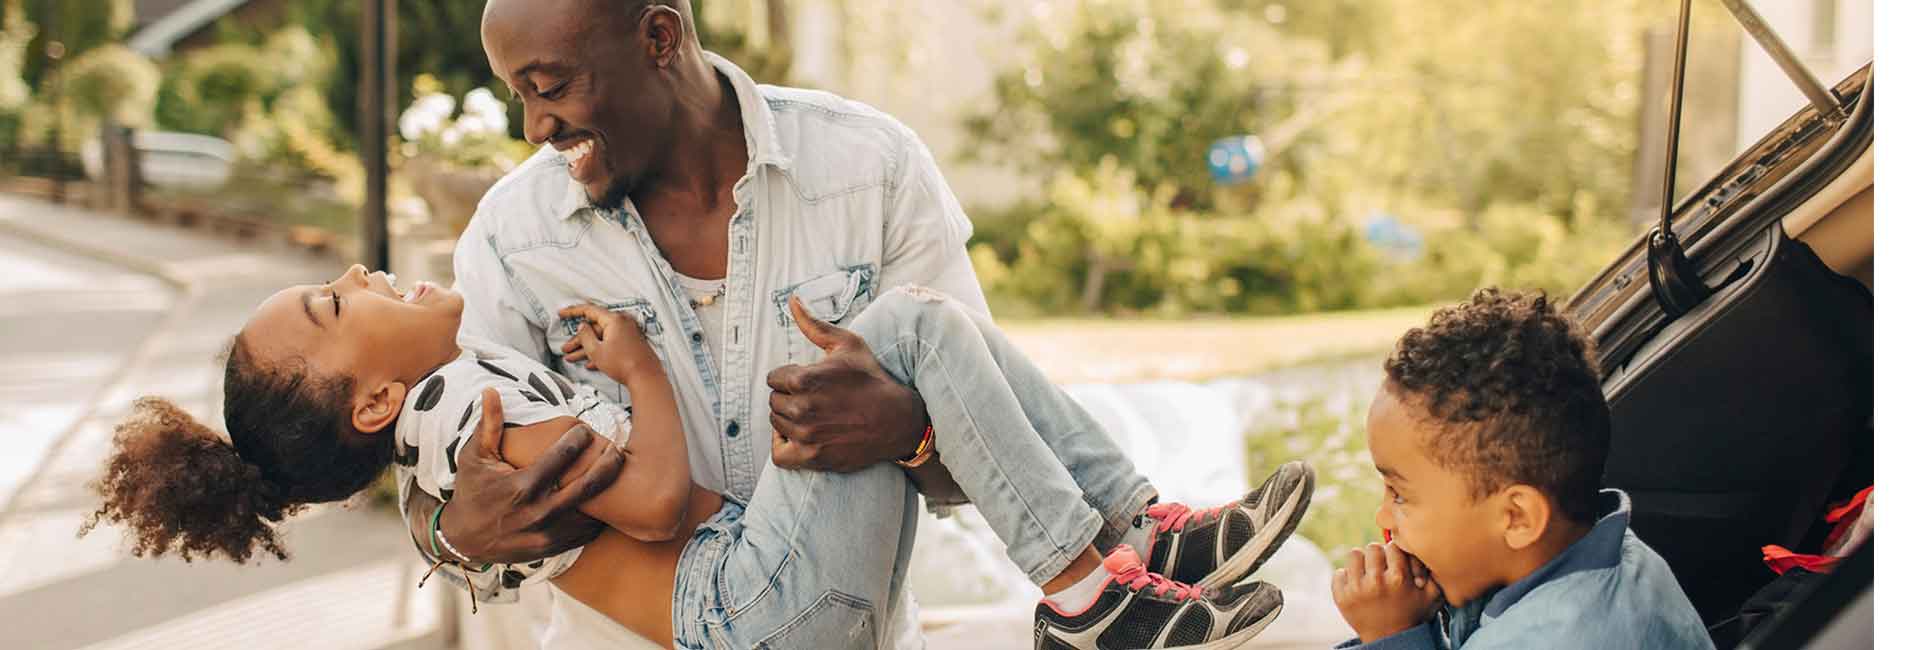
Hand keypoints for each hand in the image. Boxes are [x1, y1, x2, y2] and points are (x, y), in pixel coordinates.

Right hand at [438, 388, 624, 564]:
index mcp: (522, 486)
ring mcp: (547, 534)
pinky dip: (599, 516)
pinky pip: (586, 533)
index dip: (579, 439)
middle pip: (588, 485)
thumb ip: (488, 425)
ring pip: (592, 511)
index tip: (585, 429)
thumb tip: (491, 389)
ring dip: (608, 490)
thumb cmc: (471, 490)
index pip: (563, 456)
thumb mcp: (474, 457)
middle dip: (608, 464)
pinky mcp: (552, 548)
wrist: (464, 539)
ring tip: (618, 471)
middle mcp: (538, 512)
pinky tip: (607, 499)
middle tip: (617, 448)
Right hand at [560, 303, 660, 384]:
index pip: (589, 310)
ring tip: (573, 358)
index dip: (573, 312)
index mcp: (614, 320)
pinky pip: (611, 345)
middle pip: (595, 328)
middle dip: (578, 340)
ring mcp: (628, 334)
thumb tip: (582, 327)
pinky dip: (600, 353)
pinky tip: (591, 363)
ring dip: (587, 349)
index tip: (563, 313)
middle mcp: (623, 324)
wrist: (645, 378)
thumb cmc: (625, 364)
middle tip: (567, 348)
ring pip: (602, 339)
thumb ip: (585, 336)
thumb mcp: (596, 350)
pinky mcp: (631, 345)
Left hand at [766, 294, 927, 471]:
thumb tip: (792, 300)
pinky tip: (799, 435)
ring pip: (776, 424)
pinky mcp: (813, 457)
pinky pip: (779, 455)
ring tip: (812, 414)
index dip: (790, 377)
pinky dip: (784, 446)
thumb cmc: (872, 379)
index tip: (809, 380)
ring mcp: (807, 435)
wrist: (897, 419)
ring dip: (788, 419)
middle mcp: (802, 408)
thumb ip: (814, 325)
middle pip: (774, 401)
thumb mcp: (847, 344)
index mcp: (804, 379)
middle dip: (789, 397)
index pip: (774, 378)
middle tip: (813, 397)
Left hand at [1332, 542, 1442, 642]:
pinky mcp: (1341, 597)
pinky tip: (1358, 587)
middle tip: (1382, 568)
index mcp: (1398, 579)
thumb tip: (1422, 546)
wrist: (1390, 639)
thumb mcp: (1431, 594)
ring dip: (1362, 562)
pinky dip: (1347, 577)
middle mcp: (1376, 582)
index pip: (1393, 546)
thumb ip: (1431, 570)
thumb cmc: (1412, 614)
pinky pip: (1339, 572)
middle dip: (1379, 556)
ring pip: (1354, 554)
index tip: (1397, 564)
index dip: (1396, 553)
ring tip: (1369, 574)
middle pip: (1372, 547)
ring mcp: (1356, 589)